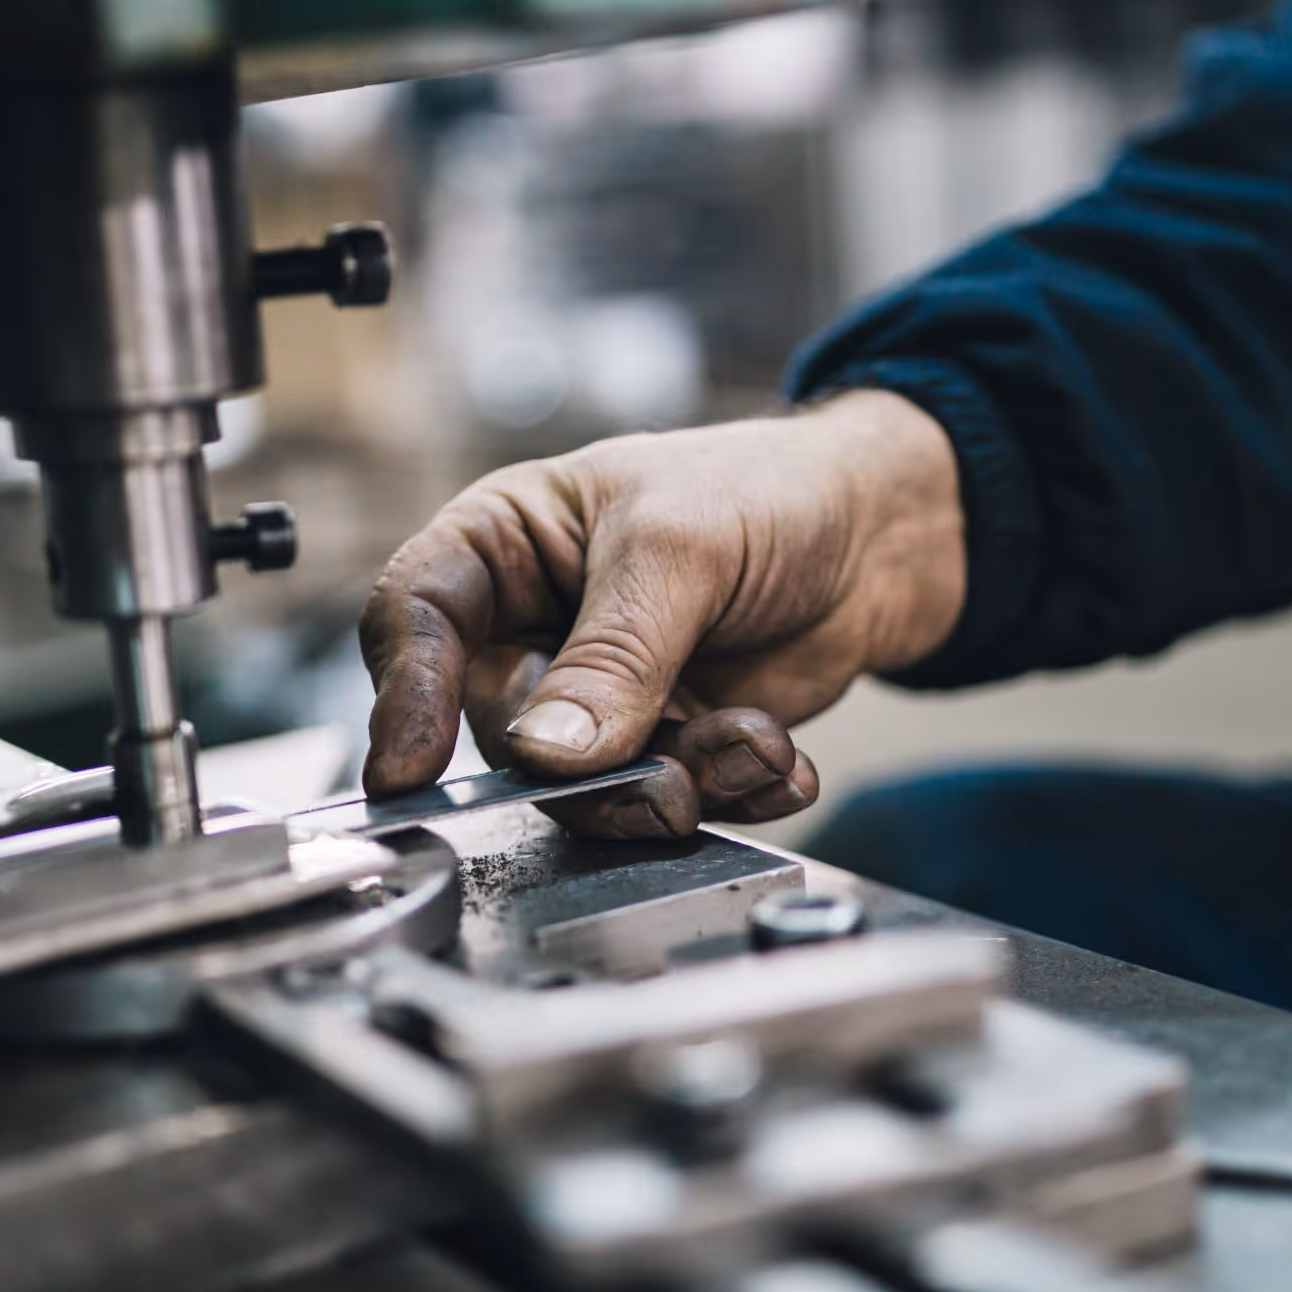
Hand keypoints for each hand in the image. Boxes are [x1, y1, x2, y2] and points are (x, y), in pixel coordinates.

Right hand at [358, 391, 965, 837]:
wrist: (888, 534)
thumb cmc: (769, 490)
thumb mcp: (679, 549)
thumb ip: (612, 656)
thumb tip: (547, 751)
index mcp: (506, 544)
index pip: (417, 616)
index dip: (404, 694)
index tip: (411, 769)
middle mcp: (538, 626)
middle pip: (504, 732)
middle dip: (590, 769)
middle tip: (666, 778)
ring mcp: (600, 695)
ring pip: (586, 787)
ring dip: (675, 784)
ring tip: (753, 744)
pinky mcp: (666, 743)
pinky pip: (667, 801)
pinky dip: (729, 790)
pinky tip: (780, 754)